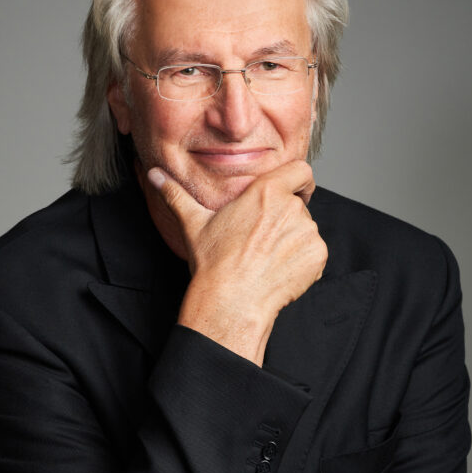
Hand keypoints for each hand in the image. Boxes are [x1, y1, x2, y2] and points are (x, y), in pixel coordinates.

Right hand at [146, 161, 326, 364]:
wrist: (231, 301)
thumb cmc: (213, 263)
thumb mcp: (193, 224)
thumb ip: (176, 195)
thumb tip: (154, 175)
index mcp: (267, 192)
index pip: (301, 171)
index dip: (299, 180)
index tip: (294, 192)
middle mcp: (292, 208)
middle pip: (299, 206)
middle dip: (286, 220)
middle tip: (262, 241)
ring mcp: (308, 233)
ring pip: (307, 231)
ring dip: (293, 242)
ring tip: (266, 259)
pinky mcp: (317, 256)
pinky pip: (314, 254)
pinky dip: (302, 262)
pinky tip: (277, 271)